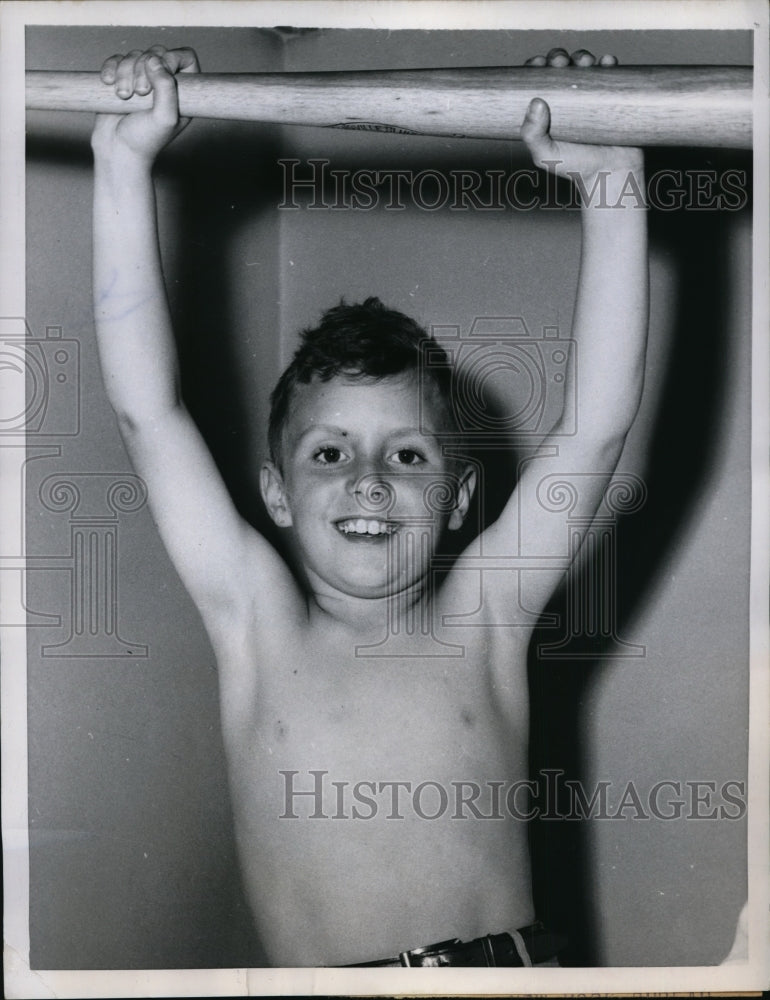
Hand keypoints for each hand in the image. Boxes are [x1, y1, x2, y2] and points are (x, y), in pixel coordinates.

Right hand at [91, 45, 199, 164]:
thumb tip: (154, 59)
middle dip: (144, 67)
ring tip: (123, 96)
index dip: (173, 57)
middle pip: (156, 52)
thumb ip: (167, 87)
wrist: (118, 150)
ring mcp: (142, 79)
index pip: (185, 57)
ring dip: (125, 72)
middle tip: (140, 93)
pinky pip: (116, 59)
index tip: (162, 74)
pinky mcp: (121, 79)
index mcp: (183, 92)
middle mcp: (164, 83)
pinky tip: (108, 83)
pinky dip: (110, 68)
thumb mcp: (164, 118)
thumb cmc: (146, 140)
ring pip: (134, 55)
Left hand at [520, 48, 642, 189]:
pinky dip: (608, 63)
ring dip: (582, 57)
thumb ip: (533, 135)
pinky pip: (611, 72)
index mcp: (548, 107)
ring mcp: (591, 95)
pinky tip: (606, 63)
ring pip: (585, 65)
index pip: (538, 79)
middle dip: (559, 57)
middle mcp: (568, 97)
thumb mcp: (545, 154)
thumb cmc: (574, 166)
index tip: (537, 63)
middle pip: (561, 66)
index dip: (536, 66)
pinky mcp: (612, 95)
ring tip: (584, 63)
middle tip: (560, 63)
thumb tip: (535, 103)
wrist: (609, 173)